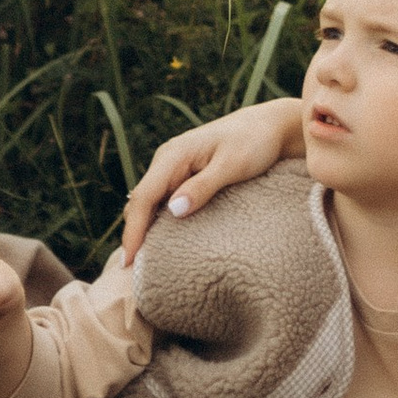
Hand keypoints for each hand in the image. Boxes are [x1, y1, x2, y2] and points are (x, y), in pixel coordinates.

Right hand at [120, 96, 305, 261]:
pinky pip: (163, 200)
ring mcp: (174, 167)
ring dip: (144, 228)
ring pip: (149, 202)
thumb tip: (173, 210)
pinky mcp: (184, 175)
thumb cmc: (253, 142)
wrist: (268, 127)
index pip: (143, 196)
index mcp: (173, 155)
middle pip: (140, 201)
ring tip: (144, 262)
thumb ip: (203, 186)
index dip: (133, 229)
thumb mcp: (232, 165)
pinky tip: (162, 240)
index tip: (129, 260)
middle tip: (132, 271)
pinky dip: (157, 220)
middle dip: (134, 233)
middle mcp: (167, 160)